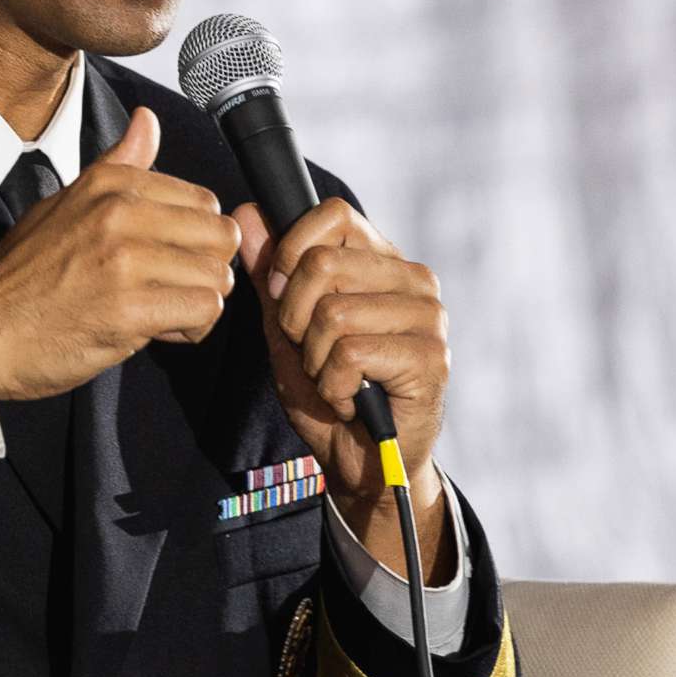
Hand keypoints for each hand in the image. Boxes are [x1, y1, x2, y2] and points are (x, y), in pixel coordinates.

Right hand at [0, 107, 240, 405]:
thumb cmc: (22, 274)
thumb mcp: (67, 202)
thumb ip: (119, 164)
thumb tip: (147, 119)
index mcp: (110, 183)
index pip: (203, 201)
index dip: (192, 238)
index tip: (162, 259)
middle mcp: (120, 212)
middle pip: (219, 235)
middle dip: (205, 268)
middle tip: (169, 288)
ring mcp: (124, 259)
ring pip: (217, 275)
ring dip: (197, 301)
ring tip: (159, 310)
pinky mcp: (128, 308)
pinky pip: (203, 310)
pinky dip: (190, 328)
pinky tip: (157, 330)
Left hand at [228, 199, 451, 578]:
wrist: (360, 462)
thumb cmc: (328, 389)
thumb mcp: (286, 327)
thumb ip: (269, 272)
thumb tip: (246, 214)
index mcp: (381, 260)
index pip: (333, 216)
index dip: (291, 252)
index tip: (283, 296)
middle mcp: (413, 278)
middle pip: (322, 264)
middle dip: (295, 318)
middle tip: (313, 353)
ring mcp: (428, 316)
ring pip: (333, 313)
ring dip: (315, 360)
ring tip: (336, 379)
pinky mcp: (430, 357)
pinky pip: (351, 355)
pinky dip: (335, 387)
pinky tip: (353, 400)